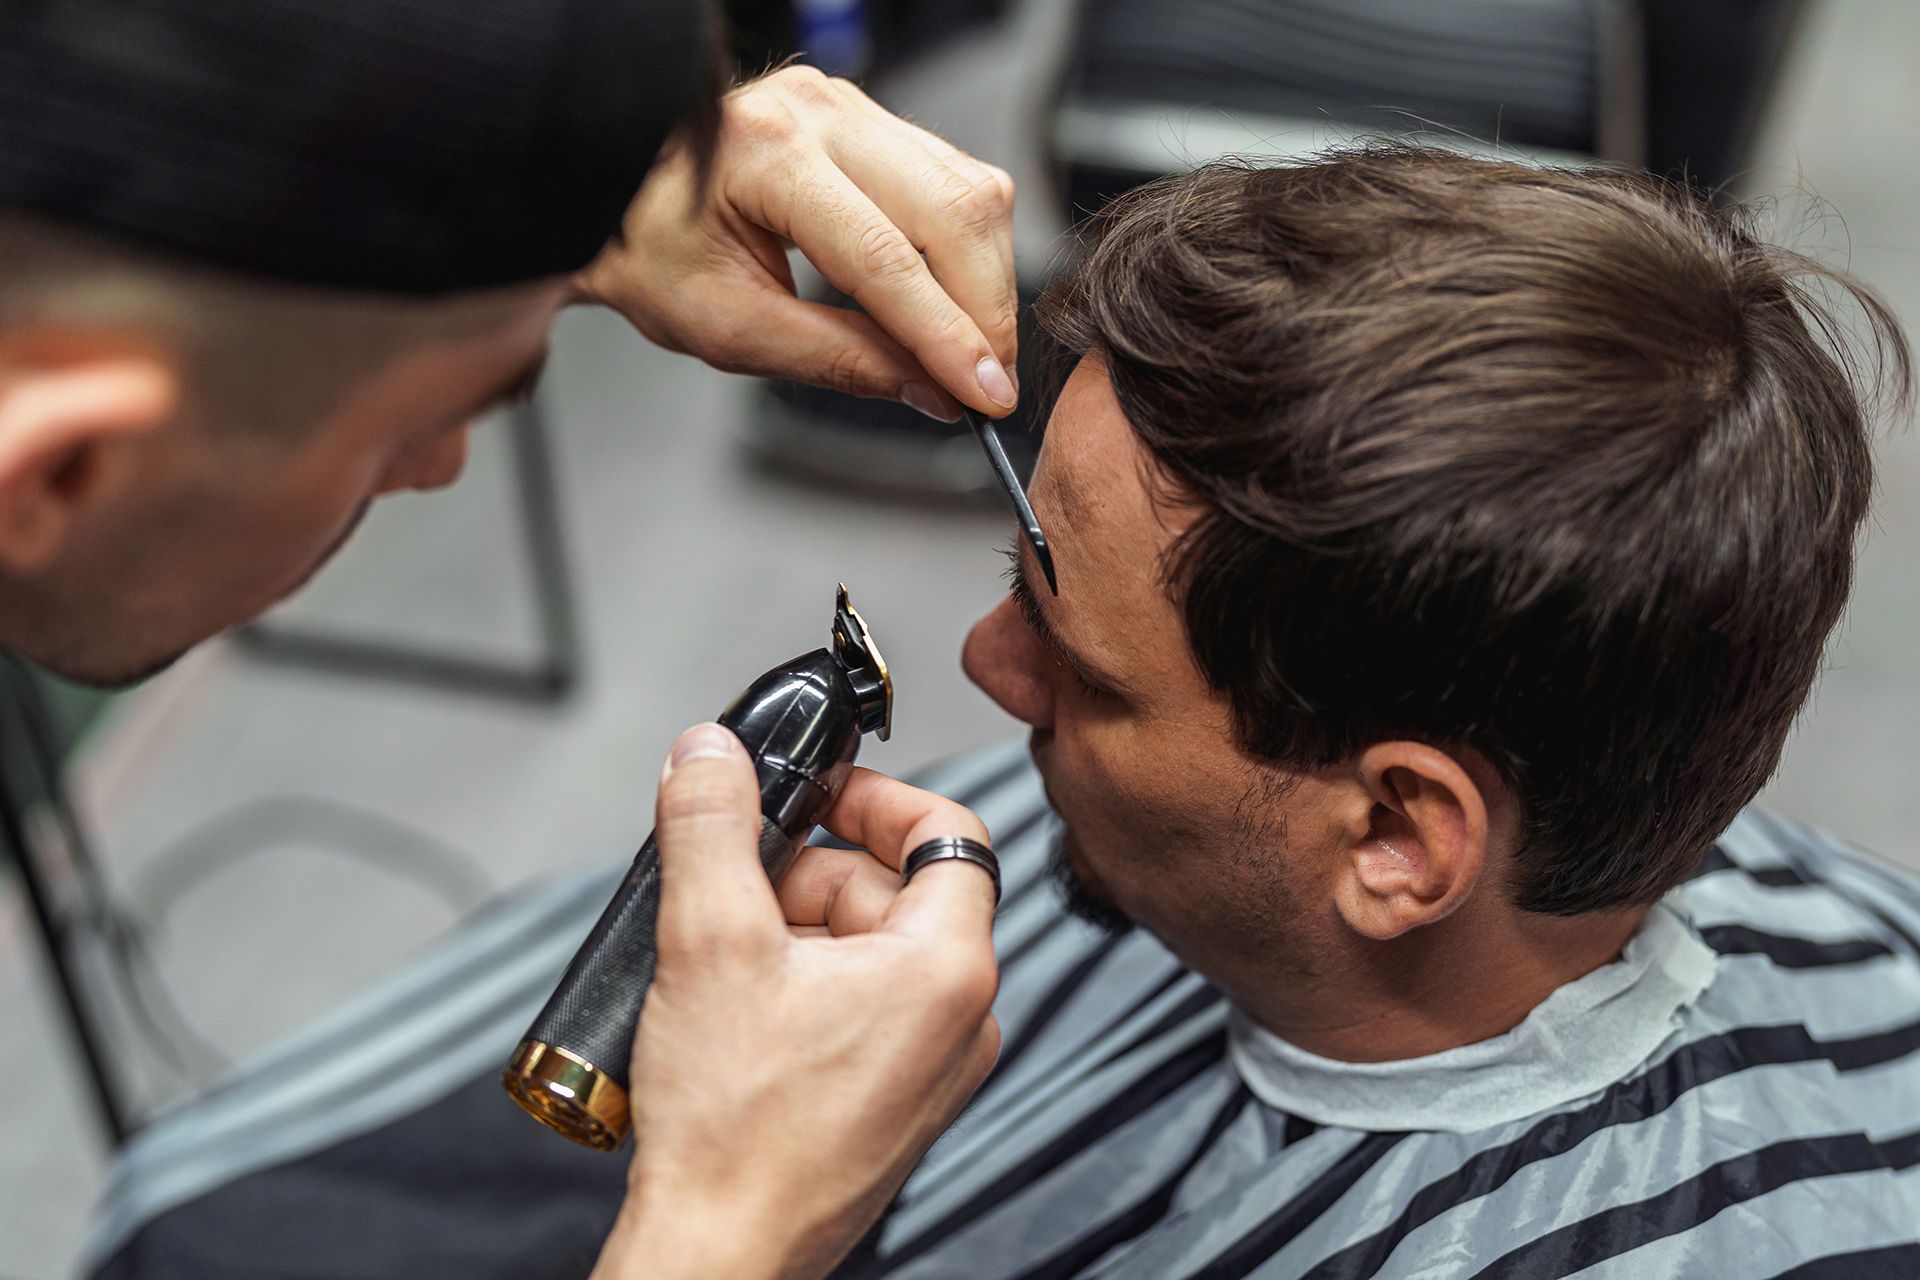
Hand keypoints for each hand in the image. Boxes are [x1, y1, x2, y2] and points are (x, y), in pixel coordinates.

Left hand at [576, 65, 1019, 420]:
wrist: (614, 191)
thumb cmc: (650, 250)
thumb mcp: (733, 329)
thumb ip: (841, 362)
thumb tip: (932, 394)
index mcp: (769, 156)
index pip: (887, 258)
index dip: (948, 336)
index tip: (984, 395)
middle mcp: (819, 114)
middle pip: (952, 212)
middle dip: (983, 309)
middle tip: (987, 383)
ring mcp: (850, 106)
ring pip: (969, 193)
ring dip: (984, 280)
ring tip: (967, 350)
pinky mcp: (870, 119)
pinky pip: (954, 181)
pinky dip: (966, 250)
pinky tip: (948, 298)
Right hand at [593, 725, 1000, 1279]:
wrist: (720, 1254)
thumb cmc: (736, 1133)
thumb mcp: (708, 941)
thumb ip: (711, 825)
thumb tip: (712, 756)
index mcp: (948, 969)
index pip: (950, 830)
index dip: (877, 795)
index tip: (818, 791)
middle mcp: (960, 1018)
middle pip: (894, 889)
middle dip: (808, 873)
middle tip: (736, 883)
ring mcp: (930, 1066)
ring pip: (870, 949)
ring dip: (795, 931)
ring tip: (721, 958)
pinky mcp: (892, 1101)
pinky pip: (861, 1007)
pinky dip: (802, 986)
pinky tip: (735, 1008)